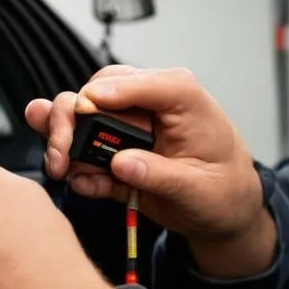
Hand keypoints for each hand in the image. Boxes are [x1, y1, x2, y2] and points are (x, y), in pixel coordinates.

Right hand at [25, 66, 275, 277]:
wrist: (227, 208)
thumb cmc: (225, 188)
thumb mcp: (199, 189)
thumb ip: (160, 175)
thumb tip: (121, 164)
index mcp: (181, 97)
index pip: (140, 81)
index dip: (108, 93)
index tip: (84, 110)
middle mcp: (150, 102)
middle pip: (96, 90)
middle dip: (70, 117)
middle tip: (62, 152)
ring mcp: (129, 123)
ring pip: (80, 113)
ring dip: (63, 139)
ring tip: (61, 168)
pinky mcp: (116, 148)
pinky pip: (83, 148)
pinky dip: (76, 165)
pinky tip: (86, 184)